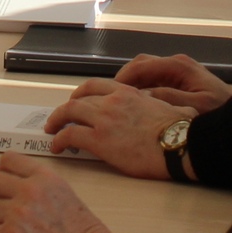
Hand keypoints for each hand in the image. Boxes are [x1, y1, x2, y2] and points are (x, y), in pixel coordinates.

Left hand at [44, 82, 195, 178]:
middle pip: (78, 99)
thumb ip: (160, 105)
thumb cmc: (180, 131)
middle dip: (66, 108)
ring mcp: (103, 119)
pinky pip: (70, 136)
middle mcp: (112, 102)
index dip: (82, 93)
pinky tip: (57, 147)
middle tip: (59, 117)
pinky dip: (59, 140)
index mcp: (128, 93)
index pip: (96, 85)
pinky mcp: (99, 140)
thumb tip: (166, 107)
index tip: (77, 99)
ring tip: (51, 130)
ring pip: (69, 113)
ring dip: (57, 121)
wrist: (179, 145)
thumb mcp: (170, 107)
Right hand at [112, 53, 231, 111]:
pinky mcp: (179, 79)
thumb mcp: (195, 107)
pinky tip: (137, 102)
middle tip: (110, 96)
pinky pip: (154, 78)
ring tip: (120, 100)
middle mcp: (176, 64)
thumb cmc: (219, 112)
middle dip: (124, 78)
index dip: (123, 78)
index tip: (109, 92)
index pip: (142, 66)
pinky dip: (142, 87)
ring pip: (146, 70)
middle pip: (141, 64)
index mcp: (178, 67)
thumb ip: (168, 98)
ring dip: (132, 82)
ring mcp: (178, 70)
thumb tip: (143, 95)